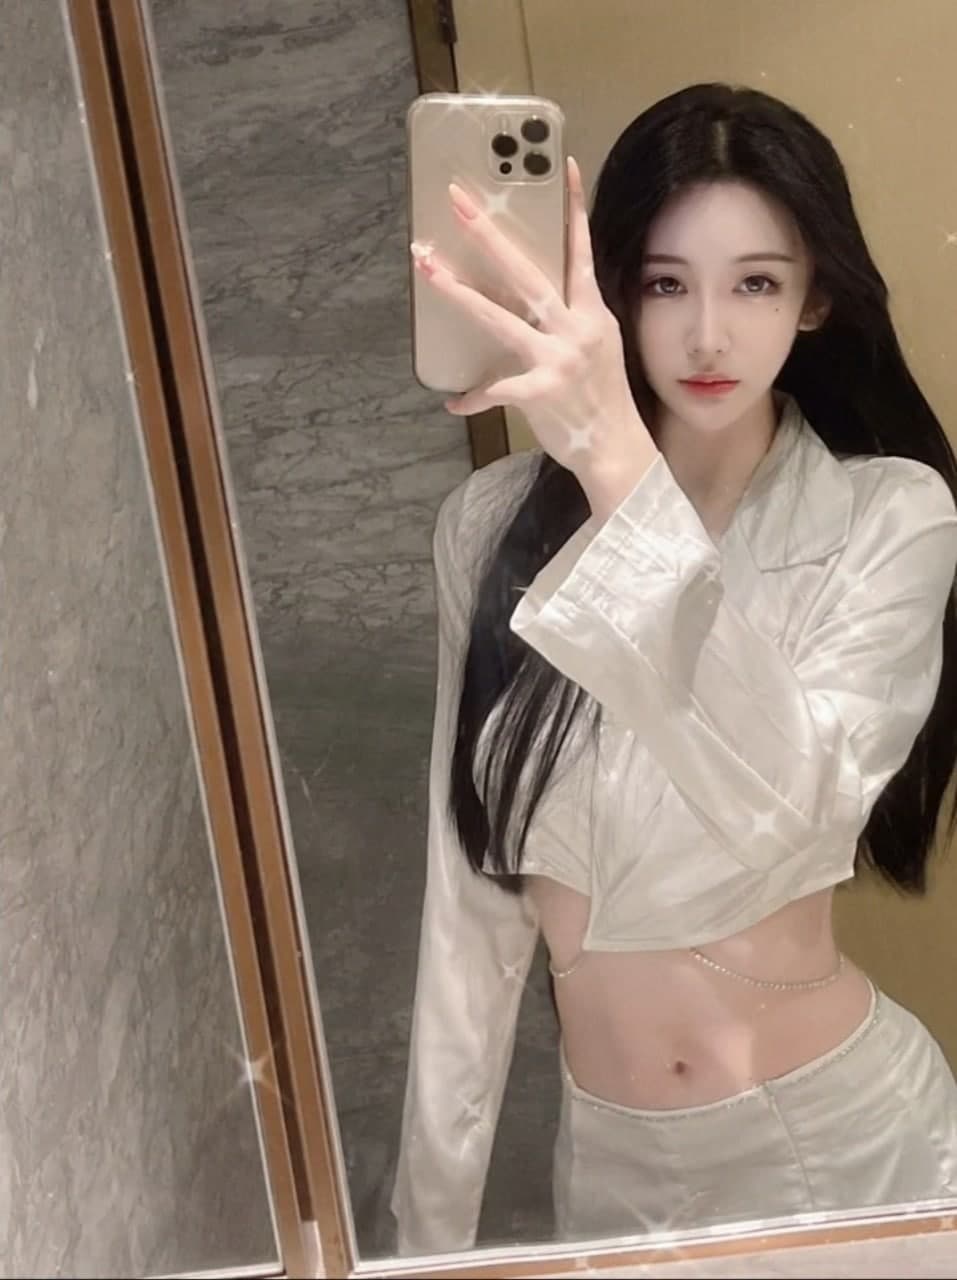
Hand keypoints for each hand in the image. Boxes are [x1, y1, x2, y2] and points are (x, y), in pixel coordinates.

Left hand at [410, 157, 655, 484]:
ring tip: (427, 266)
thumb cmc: (603, 399)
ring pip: (500, 317)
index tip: (560, 165)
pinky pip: (497, 388)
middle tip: (458, 200)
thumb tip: (538, 300)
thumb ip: (572, 319)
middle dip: (489, 234)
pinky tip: (453, 401)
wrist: (618, 449)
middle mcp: (576, 328)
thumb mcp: (599, 348)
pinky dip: (474, 397)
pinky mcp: (542, 391)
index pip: (580, 250)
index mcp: (591, 313)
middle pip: (527, 271)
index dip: (572, 207)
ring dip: (460, 292)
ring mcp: (559, 359)